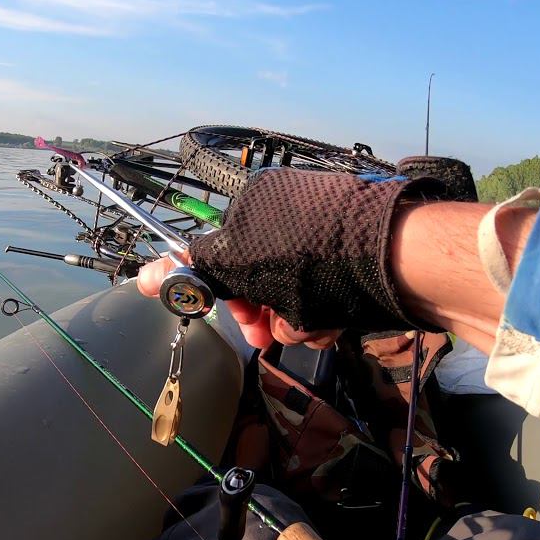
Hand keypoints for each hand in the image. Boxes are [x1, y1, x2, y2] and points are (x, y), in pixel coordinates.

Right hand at [134, 158, 536, 355]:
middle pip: (255, 274)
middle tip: (266, 334)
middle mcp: (288, 211)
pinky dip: (322, 310)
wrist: (399, 256)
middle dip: (258, 309)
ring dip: (291, 316)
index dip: (219, 293)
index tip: (233, 317)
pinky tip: (333, 323)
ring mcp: (325, 230)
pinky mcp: (357, 250)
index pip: (219, 254)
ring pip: (290, 288)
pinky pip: (324, 287)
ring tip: (310, 328)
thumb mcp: (243, 266)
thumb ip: (194, 274)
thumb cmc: (315, 258)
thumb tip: (141, 278)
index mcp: (256, 204)